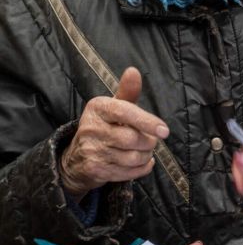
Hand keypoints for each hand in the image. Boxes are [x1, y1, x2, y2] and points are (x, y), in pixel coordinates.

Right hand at [59, 67, 168, 201]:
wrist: (76, 159)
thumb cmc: (104, 127)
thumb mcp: (113, 107)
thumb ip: (127, 92)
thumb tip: (134, 71)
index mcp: (97, 108)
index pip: (125, 112)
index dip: (147, 121)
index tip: (164, 131)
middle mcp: (90, 128)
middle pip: (132, 138)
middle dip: (149, 141)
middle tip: (151, 140)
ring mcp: (91, 151)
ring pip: (132, 157)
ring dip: (146, 155)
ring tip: (144, 150)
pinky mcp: (95, 171)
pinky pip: (128, 173)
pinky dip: (142, 168)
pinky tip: (143, 162)